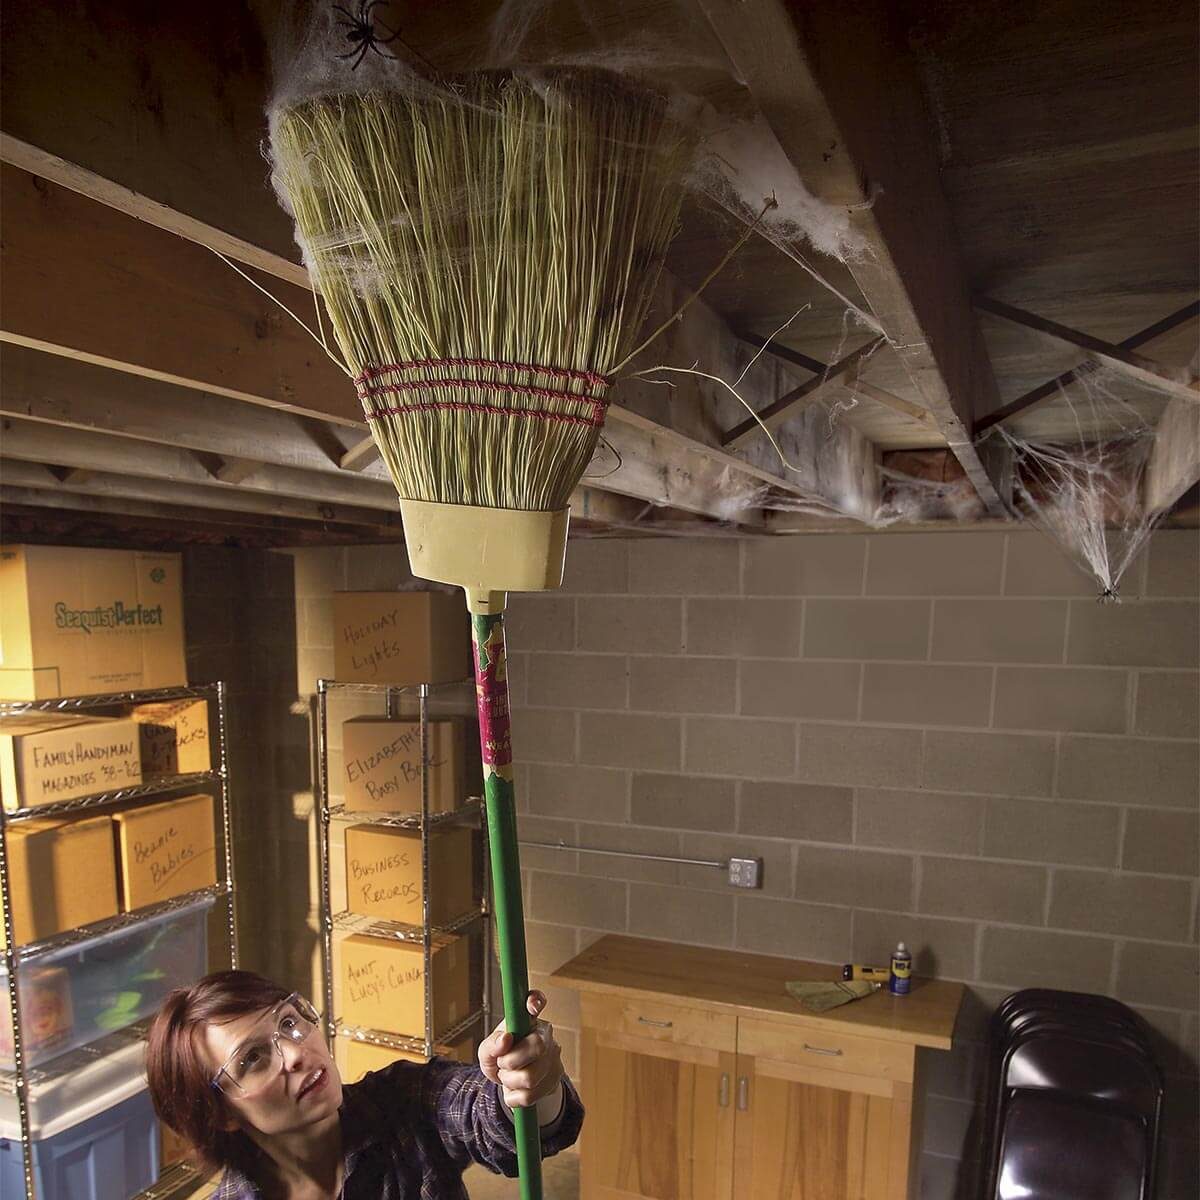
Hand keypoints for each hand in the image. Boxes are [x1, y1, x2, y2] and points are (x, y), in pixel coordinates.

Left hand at [478, 990, 563, 1109]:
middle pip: (537, 1047)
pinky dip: (514, 1097)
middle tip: (502, 1063)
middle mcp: (545, 1034)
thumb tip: (505, 1039)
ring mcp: (553, 1058)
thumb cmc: (501, 1057)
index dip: (535, 1001)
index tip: (531, 1006)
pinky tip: (514, 1089)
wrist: (513, 1082)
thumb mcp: (488, 1050)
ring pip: (531, 1077)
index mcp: (528, 1019)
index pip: (536, 1001)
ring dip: (510, 1081)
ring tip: (508, 1076)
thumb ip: (491, 1044)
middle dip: (511, 1061)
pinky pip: (530, 1095)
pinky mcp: (554, 1081)